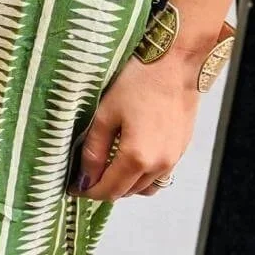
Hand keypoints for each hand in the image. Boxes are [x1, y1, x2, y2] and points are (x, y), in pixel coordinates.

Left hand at [70, 48, 201, 200]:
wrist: (176, 62)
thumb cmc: (140, 80)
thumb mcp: (106, 112)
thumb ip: (94, 149)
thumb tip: (85, 177)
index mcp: (137, 157)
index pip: (108, 190)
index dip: (88, 191)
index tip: (73, 186)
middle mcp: (159, 164)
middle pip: (126, 193)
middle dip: (104, 188)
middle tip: (87, 176)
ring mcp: (173, 158)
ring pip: (144, 188)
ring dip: (125, 184)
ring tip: (108, 168)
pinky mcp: (181, 149)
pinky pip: (159, 175)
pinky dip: (143, 175)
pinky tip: (132, 157)